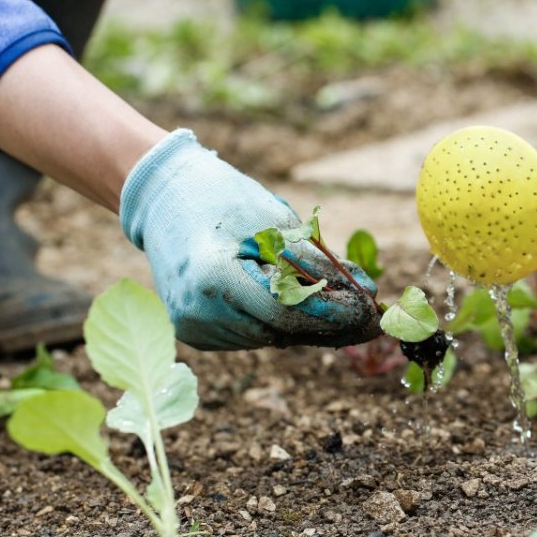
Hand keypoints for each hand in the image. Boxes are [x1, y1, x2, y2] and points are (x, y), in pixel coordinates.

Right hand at [120, 130, 379, 350]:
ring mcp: (194, 328)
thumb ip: (319, 263)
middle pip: (281, 331)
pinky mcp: (196, 334)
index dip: (334, 315)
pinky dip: (279, 323)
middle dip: (330, 325)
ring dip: (307, 325)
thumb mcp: (276, 222)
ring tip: (340, 308)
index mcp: (213, 278)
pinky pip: (252, 335)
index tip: (373, 313)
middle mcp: (198, 312)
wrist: (163, 198)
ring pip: (270, 337)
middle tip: (373, 321)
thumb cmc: (223, 200)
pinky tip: (298, 306)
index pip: (287, 312)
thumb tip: (367, 293)